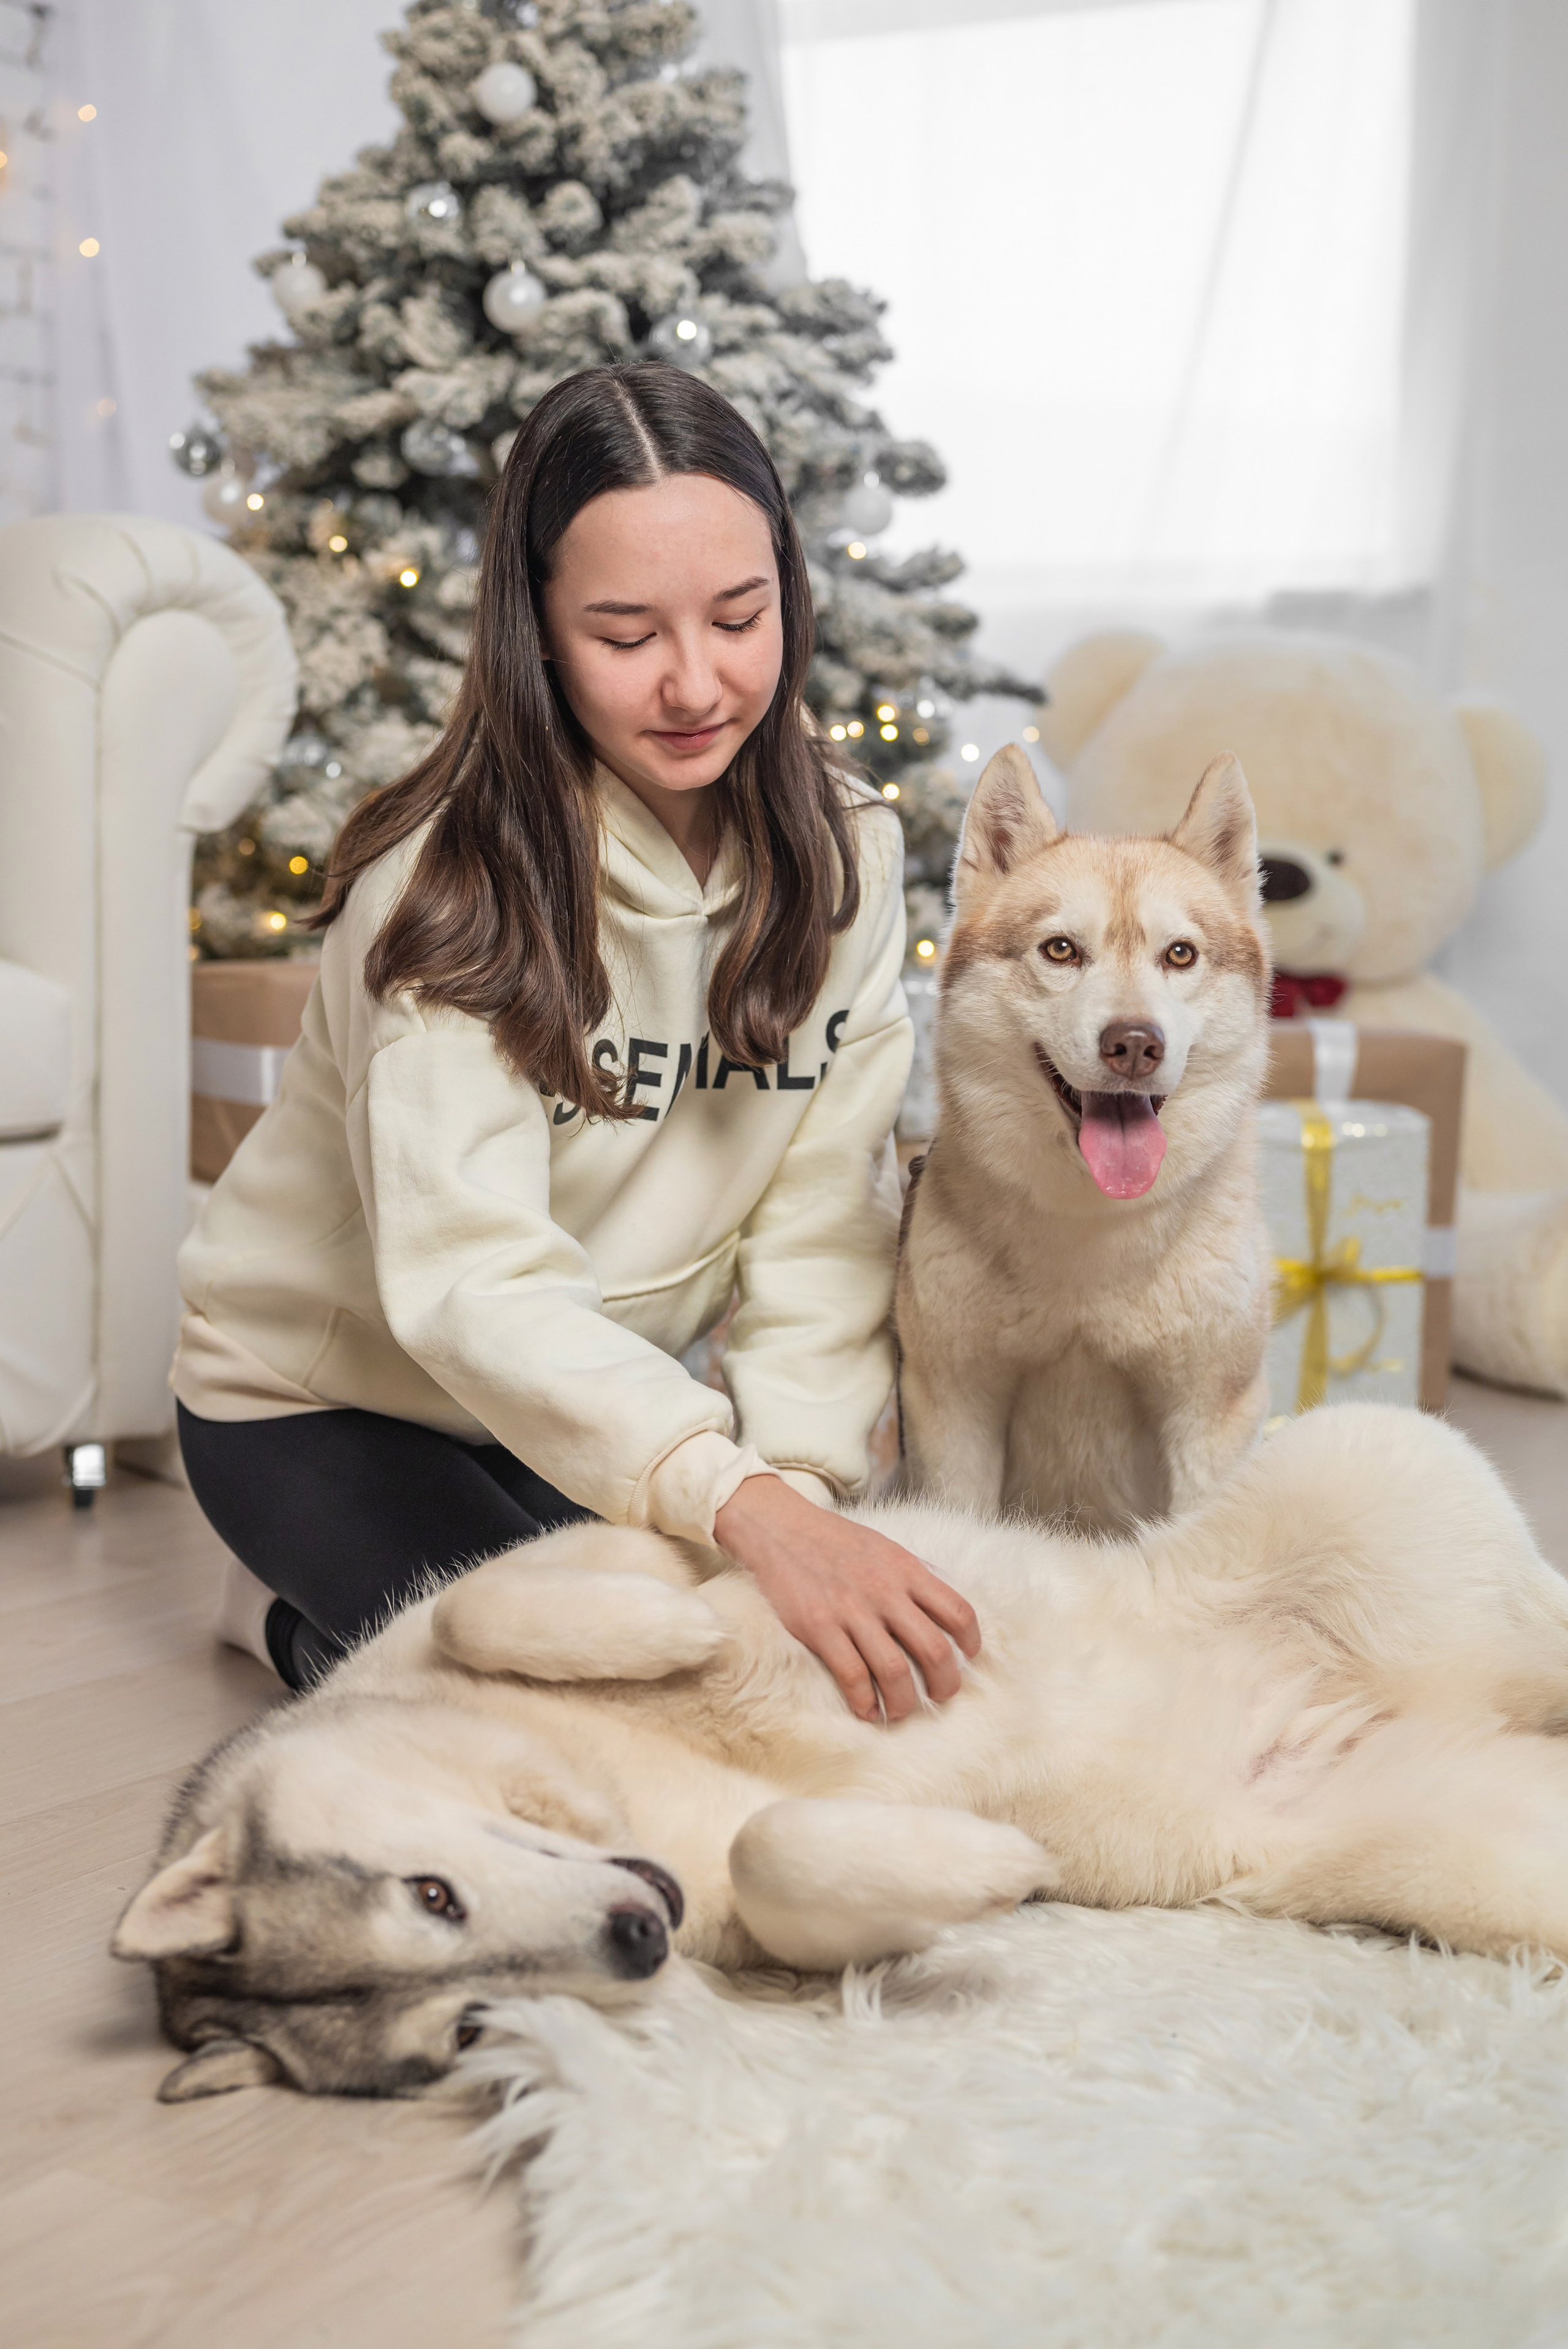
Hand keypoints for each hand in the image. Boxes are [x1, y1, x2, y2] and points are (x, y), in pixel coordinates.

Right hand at [712, 1474, 980, 1723]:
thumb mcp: (886, 1548)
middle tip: (941, 1696)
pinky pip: (851, 1676)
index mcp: (906, 1570)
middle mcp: (884, 1591)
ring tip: (901, 1710)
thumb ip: (916, 1577)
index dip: (971, 1642)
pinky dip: (864, 1702)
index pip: (957, 1612)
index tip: (968, 1658)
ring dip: (904, 1702)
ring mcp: (851, 1611)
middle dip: (945, 1684)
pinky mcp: (819, 1628)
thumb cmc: (837, 1542)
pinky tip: (867, 1709)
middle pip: (934, 1650)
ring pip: (895, 1672)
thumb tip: (947, 1611)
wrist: (781, 1530)